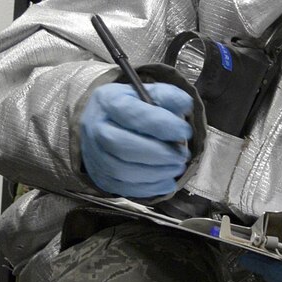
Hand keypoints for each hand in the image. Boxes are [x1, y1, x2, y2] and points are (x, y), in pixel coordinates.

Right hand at [79, 81, 192, 197]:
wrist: (102, 124)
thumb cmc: (128, 109)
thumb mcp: (146, 93)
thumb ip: (166, 96)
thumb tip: (185, 104)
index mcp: (108, 102)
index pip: (132, 114)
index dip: (162, 124)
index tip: (184, 131)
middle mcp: (96, 128)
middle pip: (122, 146)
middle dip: (158, 153)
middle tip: (181, 155)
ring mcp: (96, 155)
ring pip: (123, 170)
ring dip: (157, 172)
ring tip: (176, 166)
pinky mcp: (102, 177)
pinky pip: (125, 188)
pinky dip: (150, 187)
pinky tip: (167, 181)